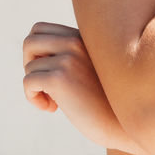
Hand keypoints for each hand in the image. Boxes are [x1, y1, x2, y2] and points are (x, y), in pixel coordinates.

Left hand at [22, 22, 135, 151]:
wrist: (126, 125)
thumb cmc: (108, 104)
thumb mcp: (90, 71)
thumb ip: (70, 57)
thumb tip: (33, 59)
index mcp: (82, 37)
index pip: (39, 29)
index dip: (36, 53)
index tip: (50, 73)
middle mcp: (75, 42)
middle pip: (29, 42)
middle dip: (29, 65)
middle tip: (44, 85)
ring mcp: (68, 58)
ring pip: (29, 67)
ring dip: (34, 87)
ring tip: (54, 102)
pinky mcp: (60, 78)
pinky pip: (28, 82)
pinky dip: (32, 97)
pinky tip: (52, 108)